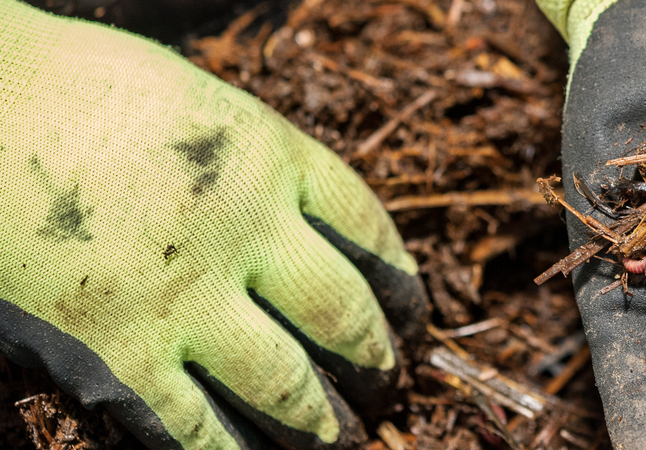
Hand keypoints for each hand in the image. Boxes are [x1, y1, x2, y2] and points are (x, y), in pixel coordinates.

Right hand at [0, 2, 428, 447]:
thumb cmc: (70, 85)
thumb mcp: (195, 102)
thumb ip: (255, 163)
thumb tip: (298, 221)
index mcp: (270, 158)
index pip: (367, 231)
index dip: (399, 283)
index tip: (410, 313)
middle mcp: (244, 232)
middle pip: (342, 315)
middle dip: (374, 360)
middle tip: (386, 382)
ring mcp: (183, 300)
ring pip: (285, 386)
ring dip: (321, 422)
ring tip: (341, 438)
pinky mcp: (117, 357)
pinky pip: (195, 428)